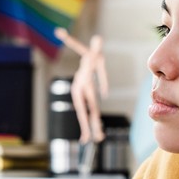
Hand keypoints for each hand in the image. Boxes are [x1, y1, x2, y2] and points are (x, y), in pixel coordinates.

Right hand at [55, 27, 106, 143]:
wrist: (85, 58)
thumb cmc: (92, 54)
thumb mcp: (94, 52)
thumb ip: (96, 48)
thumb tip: (98, 38)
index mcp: (82, 87)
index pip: (89, 104)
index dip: (93, 116)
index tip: (95, 127)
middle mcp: (80, 94)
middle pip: (86, 113)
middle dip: (90, 127)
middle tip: (95, 140)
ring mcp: (81, 98)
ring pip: (87, 114)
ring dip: (91, 127)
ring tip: (97, 139)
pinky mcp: (84, 99)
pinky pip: (88, 111)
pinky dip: (92, 121)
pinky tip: (96, 130)